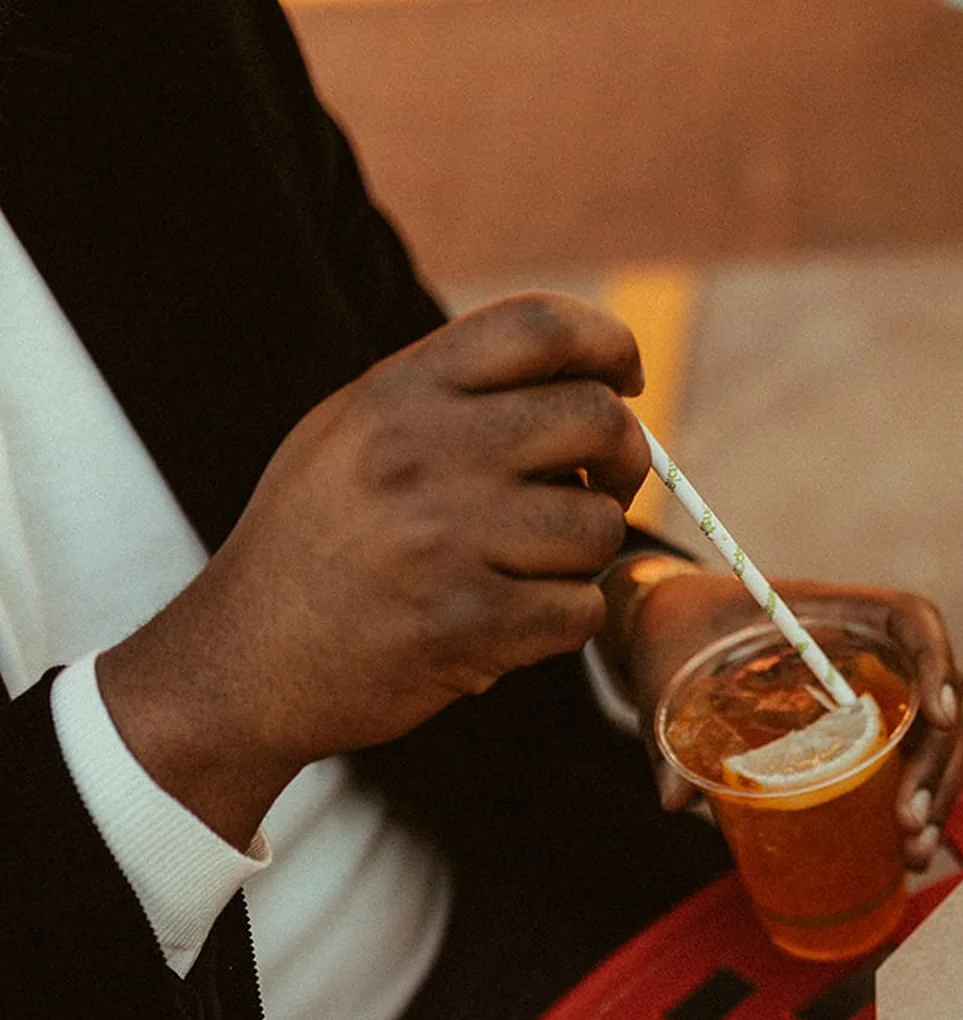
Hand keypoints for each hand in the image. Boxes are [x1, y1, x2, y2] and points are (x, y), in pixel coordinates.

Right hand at [99, 293, 648, 843]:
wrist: (245, 661)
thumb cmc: (320, 543)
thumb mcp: (356, 433)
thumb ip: (459, 396)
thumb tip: (597, 380)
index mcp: (398, 393)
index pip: (539, 325)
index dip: (608, 344)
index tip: (625, 379)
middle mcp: (421, 452)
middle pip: (597, 420)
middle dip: (627, 456)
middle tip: (605, 485)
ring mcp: (445, 538)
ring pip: (600, 526)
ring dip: (587, 553)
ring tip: (532, 565)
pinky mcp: (467, 622)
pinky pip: (581, 610)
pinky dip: (565, 621)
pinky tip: (514, 621)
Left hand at [624, 573, 962, 869]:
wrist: (673, 629)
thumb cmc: (679, 635)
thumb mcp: (668, 671)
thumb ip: (671, 728)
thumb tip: (677, 799)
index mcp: (837, 613)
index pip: (913, 622)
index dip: (937, 663)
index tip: (939, 717)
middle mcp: (871, 650)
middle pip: (939, 696)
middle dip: (936, 764)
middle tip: (909, 822)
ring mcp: (877, 691)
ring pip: (937, 739)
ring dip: (937, 795)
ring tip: (914, 852)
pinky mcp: (868, 728)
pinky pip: (913, 761)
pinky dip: (920, 803)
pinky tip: (907, 852)